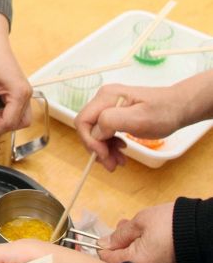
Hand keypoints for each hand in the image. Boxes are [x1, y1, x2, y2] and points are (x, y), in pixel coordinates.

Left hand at [0, 12, 31, 139]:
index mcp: (20, 93)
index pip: (10, 121)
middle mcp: (27, 94)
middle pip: (20, 123)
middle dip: (3, 128)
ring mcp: (25, 93)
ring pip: (20, 118)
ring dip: (5, 122)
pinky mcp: (20, 91)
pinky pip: (17, 110)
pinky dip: (7, 115)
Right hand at [75, 82, 191, 171]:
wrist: (178, 107)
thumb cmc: (163, 112)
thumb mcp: (139, 118)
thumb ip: (112, 121)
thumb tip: (95, 132)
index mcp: (106, 97)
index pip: (83, 121)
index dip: (89, 141)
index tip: (104, 155)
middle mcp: (104, 99)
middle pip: (88, 128)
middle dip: (97, 148)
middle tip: (111, 165)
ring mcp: (109, 106)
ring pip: (96, 132)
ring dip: (104, 149)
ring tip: (118, 162)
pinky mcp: (115, 113)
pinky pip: (105, 131)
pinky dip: (110, 144)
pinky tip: (121, 151)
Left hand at [99, 203, 177, 262]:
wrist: (203, 232)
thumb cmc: (172, 224)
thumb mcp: (141, 222)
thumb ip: (119, 234)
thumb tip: (103, 243)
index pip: (106, 260)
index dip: (106, 245)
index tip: (112, 235)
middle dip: (120, 247)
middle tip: (127, 228)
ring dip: (133, 251)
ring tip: (141, 233)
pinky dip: (146, 258)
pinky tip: (151, 244)